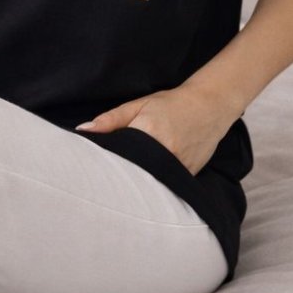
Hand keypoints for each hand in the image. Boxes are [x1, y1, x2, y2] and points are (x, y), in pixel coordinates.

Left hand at [75, 83, 235, 176]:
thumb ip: (111, 120)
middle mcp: (165, 152)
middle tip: (104, 184)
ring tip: (123, 189)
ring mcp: (179, 166)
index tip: (93, 174)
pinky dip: (155, 184)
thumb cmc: (171, 104)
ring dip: (138, 184)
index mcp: (148, 132)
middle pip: (134, 173)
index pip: (119, 156)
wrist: (209, 106)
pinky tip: (146, 186)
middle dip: (119, 179)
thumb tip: (83, 130)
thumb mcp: (139, 105)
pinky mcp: (188, 176)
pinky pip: (166, 185)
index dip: (105, 166)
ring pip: (150, 183)